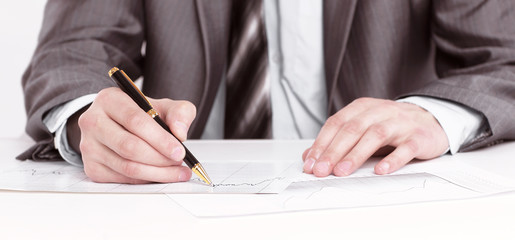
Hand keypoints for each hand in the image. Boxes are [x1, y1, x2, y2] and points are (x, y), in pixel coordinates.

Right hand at [76, 87, 196, 183]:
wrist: (119, 124)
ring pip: (127, 167)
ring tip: (176, 170)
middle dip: (160, 158)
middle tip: (179, 162)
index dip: (160, 139)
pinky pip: (123, 179)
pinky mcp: (92, 167)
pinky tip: (160, 174)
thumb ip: (180, 113)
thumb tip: (180, 133)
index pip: (135, 121)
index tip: (179, 151)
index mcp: (110, 100)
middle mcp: (93, 121)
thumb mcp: (165, 106)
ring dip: (157, 172)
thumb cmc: (142, 114)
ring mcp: (89, 146)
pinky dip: (147, 179)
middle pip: (130, 147)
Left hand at [302, 97, 448, 176]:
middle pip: (352, 129)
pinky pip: (405, 148)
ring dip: (356, 155)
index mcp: (362, 108)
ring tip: (342, 171)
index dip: (321, 144)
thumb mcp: (362, 129)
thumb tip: (309, 157)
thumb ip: (336, 142)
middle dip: (334, 151)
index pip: (336, 123)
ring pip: (375, 135)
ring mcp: (400, 123)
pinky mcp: (419, 137)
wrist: (432, 119)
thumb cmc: (392, 126)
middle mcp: (380, 112)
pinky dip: (392, 159)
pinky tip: (380, 170)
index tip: (310, 164)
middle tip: (322, 170)